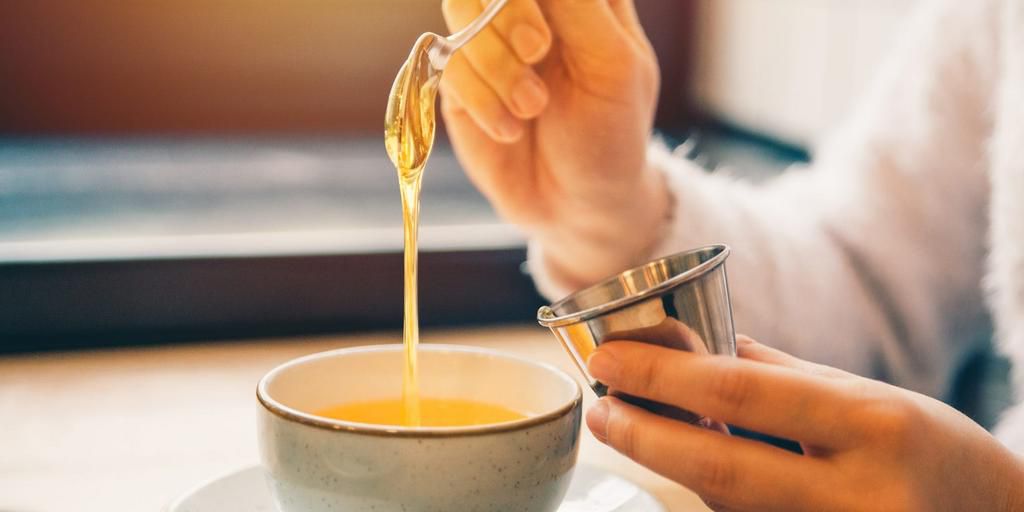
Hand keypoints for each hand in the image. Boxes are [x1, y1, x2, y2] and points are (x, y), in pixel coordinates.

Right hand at [439, 0, 667, 286]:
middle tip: (537, 50)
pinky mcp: (460, 78)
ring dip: (495, 62)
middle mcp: (530, 7)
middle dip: (508, 11)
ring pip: (462, 9)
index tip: (545, 33)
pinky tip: (511, 129)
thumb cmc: (609, 133)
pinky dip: (481, 99)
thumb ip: (579, 5)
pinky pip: (447, 62)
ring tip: (532, 108)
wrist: (575, 204)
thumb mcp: (613, 65)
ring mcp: (490, 40)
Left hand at [585, 336, 1023, 510]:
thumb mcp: (866, 398)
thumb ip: (779, 376)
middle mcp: (859, 495)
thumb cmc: (930, 451)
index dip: (662, 378)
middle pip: (718, 467)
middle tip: (600, 407)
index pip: (742, 394)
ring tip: (631, 426)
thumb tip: (693, 347)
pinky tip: (690, 463)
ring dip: (671, 464)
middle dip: (643, 435)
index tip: (609, 361)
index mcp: (874, 425)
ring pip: (727, 506)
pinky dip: (714, 497)